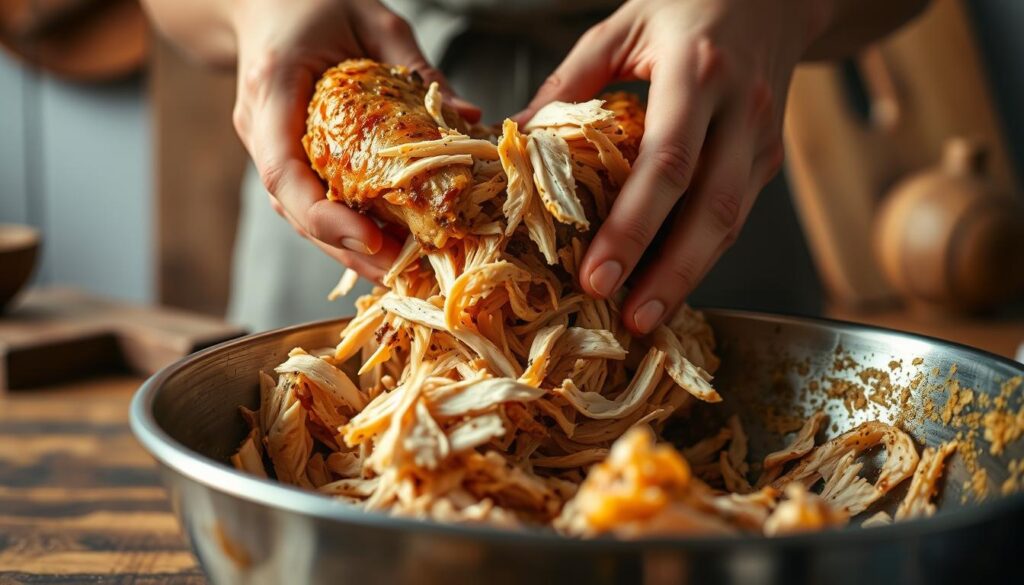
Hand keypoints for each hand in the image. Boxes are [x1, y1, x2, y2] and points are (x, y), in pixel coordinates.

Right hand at [231, 0, 479, 280]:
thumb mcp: (372, 19)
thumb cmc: (312, 2)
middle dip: (345, 247)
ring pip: (299, 213)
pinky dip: (344, 226)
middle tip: (400, 275)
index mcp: (272, 88)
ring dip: (346, 247)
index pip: (283, 170)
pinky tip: (383, 245)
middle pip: (293, 207)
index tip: (369, 239)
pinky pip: (309, 199)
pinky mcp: (282, 155)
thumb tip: (467, 115)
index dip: (324, 215)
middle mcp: (260, 127)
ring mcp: (265, 145)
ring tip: (399, 272)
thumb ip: (415, 66)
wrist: (263, 2)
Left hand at [518, 0, 824, 333]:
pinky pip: (737, 216)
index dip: (634, 226)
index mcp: (696, 72)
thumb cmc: (689, 6)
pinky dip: (704, 255)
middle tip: (630, 319)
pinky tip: (670, 282)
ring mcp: (763, 138)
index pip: (667, 162)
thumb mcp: (623, 27)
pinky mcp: (770, 157)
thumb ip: (570, 81)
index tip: (598, 274)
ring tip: (647, 318)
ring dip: (691, 277)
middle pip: (711, 208)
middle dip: (670, 273)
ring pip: (732, 222)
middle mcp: (741, 109)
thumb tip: (516, 137)